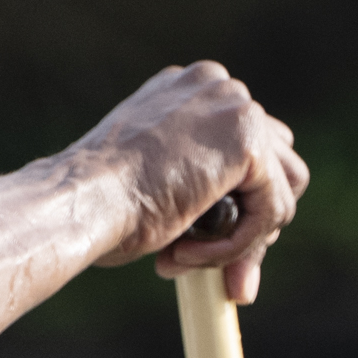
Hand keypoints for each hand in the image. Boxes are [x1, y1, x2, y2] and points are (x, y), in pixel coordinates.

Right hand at [67, 62, 307, 301]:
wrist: (77, 200)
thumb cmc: (97, 201)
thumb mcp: (154, 179)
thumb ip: (201, 181)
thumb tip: (250, 221)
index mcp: (190, 90)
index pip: (246, 147)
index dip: (236, 203)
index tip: (201, 243)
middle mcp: (218, 87)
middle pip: (274, 165)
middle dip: (251, 223)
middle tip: (218, 270)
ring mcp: (236, 108)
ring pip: (280, 191)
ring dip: (247, 238)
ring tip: (192, 259)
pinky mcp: (249, 144)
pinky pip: (271, 212)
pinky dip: (237, 246)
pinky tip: (185, 255)